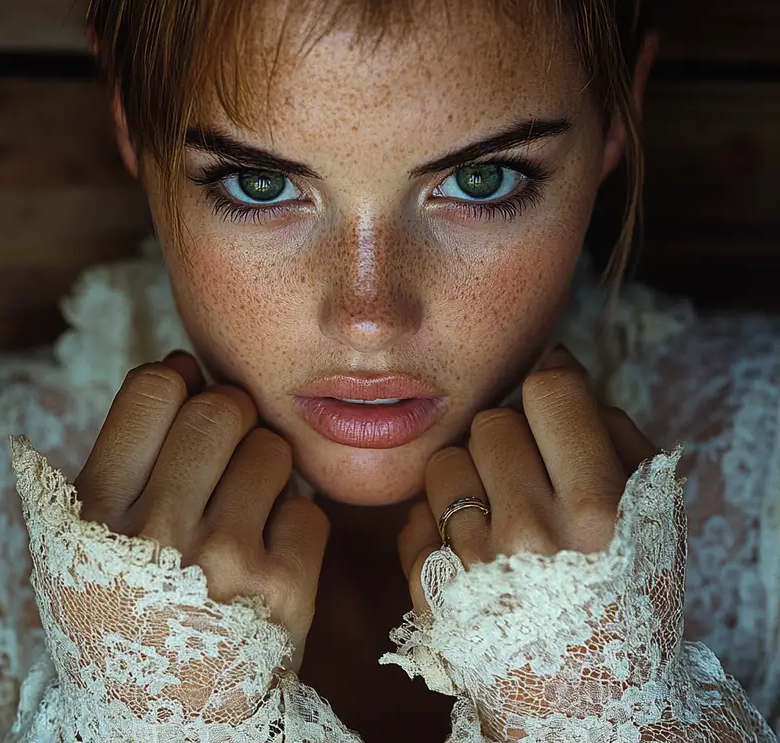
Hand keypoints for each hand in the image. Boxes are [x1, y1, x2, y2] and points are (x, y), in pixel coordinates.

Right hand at [74, 350, 328, 670]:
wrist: (167, 719)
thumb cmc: (131, 610)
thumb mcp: (88, 543)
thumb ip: (124, 457)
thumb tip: (182, 367)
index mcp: (96, 513)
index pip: (154, 389)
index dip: (180, 382)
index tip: (189, 399)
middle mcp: (158, 531)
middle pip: (223, 408)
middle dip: (232, 419)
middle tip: (225, 455)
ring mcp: (224, 559)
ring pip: (273, 449)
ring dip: (266, 473)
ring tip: (243, 515)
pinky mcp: (283, 588)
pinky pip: (308, 507)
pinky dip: (293, 526)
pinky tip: (268, 559)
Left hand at [398, 343, 656, 615]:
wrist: (584, 702)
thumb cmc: (626, 601)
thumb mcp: (653, 518)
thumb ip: (614, 433)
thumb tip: (559, 366)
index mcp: (598, 512)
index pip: (549, 391)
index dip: (552, 392)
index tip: (553, 409)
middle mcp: (530, 534)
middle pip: (492, 421)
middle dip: (512, 439)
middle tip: (531, 477)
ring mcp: (472, 565)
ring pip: (444, 460)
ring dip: (470, 477)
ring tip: (499, 515)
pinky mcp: (429, 591)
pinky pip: (415, 513)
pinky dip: (440, 523)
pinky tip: (473, 550)